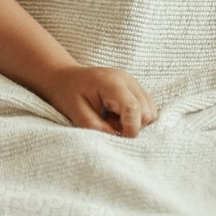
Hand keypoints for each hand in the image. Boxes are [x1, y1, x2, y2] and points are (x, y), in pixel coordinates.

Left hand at [40, 65, 157, 136]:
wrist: (65, 77)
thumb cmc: (67, 93)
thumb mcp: (74, 112)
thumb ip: (94, 126)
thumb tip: (115, 137)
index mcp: (111, 83)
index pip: (133, 108)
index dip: (130, 129)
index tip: (117, 138)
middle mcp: (127, 80)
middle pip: (146, 112)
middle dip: (131, 126)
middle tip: (108, 123)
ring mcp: (133, 83)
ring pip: (150, 111)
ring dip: (135, 122)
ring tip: (111, 118)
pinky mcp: (135, 88)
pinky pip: (146, 108)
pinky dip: (135, 117)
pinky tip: (117, 114)